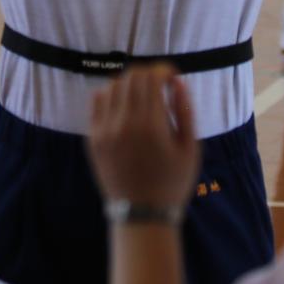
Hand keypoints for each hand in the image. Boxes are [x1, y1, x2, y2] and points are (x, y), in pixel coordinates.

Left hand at [86, 63, 200, 207]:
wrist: (142, 213)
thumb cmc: (173, 182)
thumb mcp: (190, 149)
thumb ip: (185, 112)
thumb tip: (178, 82)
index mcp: (152, 125)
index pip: (152, 77)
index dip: (164, 70)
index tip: (172, 76)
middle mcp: (125, 123)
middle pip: (132, 76)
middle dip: (148, 74)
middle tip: (159, 84)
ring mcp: (105, 130)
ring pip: (113, 85)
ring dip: (130, 83)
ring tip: (142, 96)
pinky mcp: (93, 137)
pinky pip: (97, 101)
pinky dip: (110, 95)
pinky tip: (122, 105)